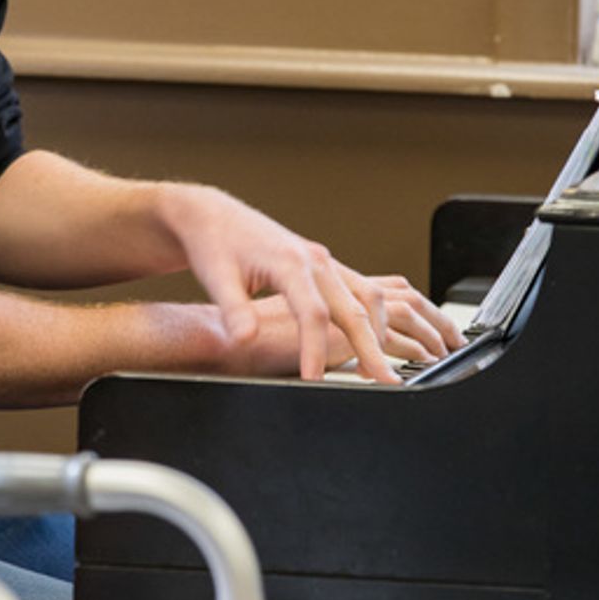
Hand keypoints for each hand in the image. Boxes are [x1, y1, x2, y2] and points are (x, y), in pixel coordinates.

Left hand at [157, 185, 463, 383]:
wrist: (214, 217)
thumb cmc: (215, 245)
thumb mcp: (216, 278)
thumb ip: (233, 310)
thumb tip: (245, 338)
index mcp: (290, 261)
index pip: (312, 313)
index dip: (315, 349)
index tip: (314, 378)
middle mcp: (315, 260)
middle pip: (354, 307)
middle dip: (371, 347)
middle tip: (384, 382)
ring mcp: (324, 262)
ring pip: (369, 297)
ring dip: (379, 332)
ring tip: (383, 368)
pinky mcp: (325, 267)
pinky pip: (362, 291)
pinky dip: (373, 318)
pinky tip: (373, 341)